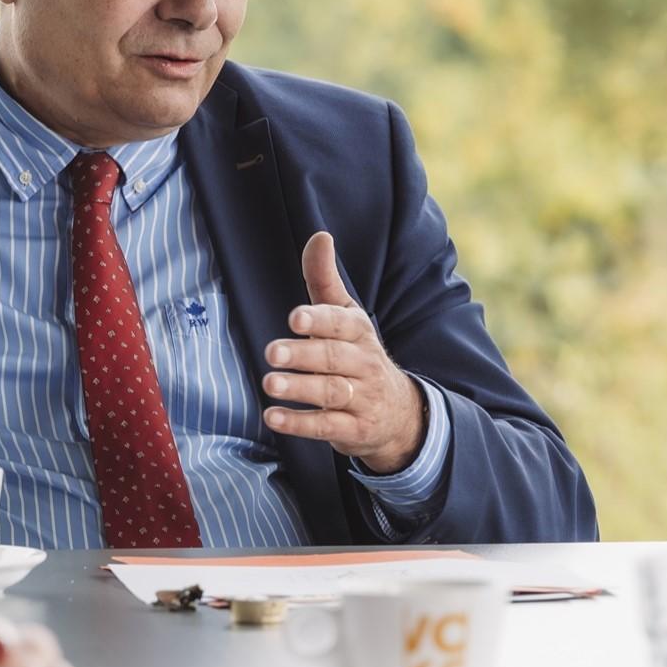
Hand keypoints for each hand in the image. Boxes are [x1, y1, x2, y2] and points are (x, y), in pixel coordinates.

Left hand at [261, 231, 427, 473]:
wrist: (397, 412)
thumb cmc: (357, 354)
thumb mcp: (346, 315)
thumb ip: (324, 279)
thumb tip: (320, 236)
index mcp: (359, 332)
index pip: (341, 323)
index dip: (319, 320)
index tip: (295, 318)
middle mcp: (364, 364)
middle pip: (333, 358)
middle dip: (302, 355)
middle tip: (272, 353)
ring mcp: (362, 399)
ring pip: (331, 392)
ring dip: (300, 389)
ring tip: (270, 383)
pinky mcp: (354, 430)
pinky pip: (328, 426)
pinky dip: (300, 424)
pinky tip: (274, 417)